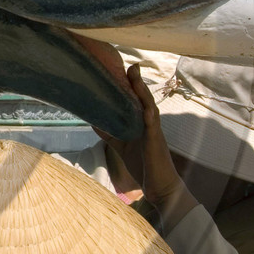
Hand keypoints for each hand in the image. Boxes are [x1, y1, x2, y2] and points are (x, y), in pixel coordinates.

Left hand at [125, 63, 189, 228]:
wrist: (160, 188)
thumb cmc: (143, 166)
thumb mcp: (122, 147)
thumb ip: (111, 134)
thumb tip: (93, 121)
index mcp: (142, 123)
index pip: (135, 100)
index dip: (129, 86)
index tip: (122, 69)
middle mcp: (149, 123)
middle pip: (142, 98)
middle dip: (136, 81)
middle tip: (128, 64)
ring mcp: (154, 130)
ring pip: (148, 104)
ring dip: (141, 89)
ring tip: (134, 73)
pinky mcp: (156, 140)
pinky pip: (153, 122)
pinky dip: (148, 110)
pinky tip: (144, 102)